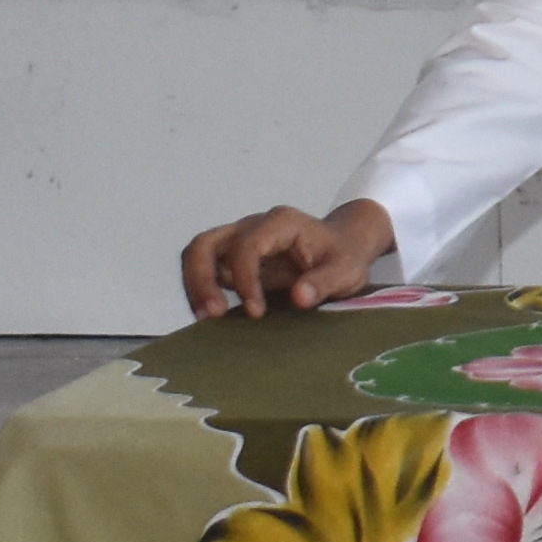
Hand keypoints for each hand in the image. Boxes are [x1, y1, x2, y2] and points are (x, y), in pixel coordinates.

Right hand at [185, 200, 394, 318]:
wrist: (342, 245)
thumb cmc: (343, 256)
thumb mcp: (346, 270)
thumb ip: (325, 282)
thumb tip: (299, 297)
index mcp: (281, 223)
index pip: (247, 247)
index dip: (246, 280)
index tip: (256, 312)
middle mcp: (252, 226)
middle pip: (206, 243)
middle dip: (201, 279)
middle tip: (212, 315)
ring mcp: (238, 239)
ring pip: (198, 253)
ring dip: (195, 285)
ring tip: (206, 318)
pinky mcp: (232, 257)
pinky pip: (204, 268)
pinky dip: (201, 290)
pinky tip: (212, 315)